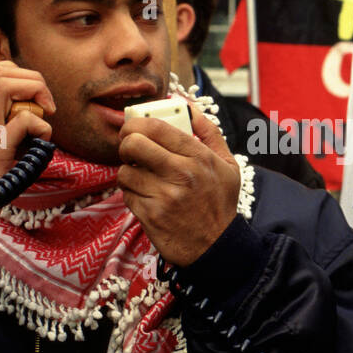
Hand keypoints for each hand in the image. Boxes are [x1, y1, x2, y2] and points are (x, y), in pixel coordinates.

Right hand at [0, 60, 54, 262]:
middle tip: (46, 105)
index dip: (16, 74)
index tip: (33, 99)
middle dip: (31, 78)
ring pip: (5, 82)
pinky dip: (42, 126)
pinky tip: (41, 144)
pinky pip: (24, 121)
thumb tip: (30, 120)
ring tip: (45, 116)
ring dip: (35, 92)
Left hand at [117, 104, 239, 266]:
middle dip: (125, 143)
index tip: (133, 128)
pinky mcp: (150, 216)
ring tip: (142, 178)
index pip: (156, 127)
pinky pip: (127, 195)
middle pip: (133, 144)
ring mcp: (164, 196)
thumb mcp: (227, 164)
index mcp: (198, 156)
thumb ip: (209, 132)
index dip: (136, 123)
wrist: (217, 246)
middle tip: (130, 149)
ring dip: (129, 173)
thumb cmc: (220, 202)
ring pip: (125, 171)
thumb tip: (188, 107)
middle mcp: (181, 174)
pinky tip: (147, 198)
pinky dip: (132, 195)